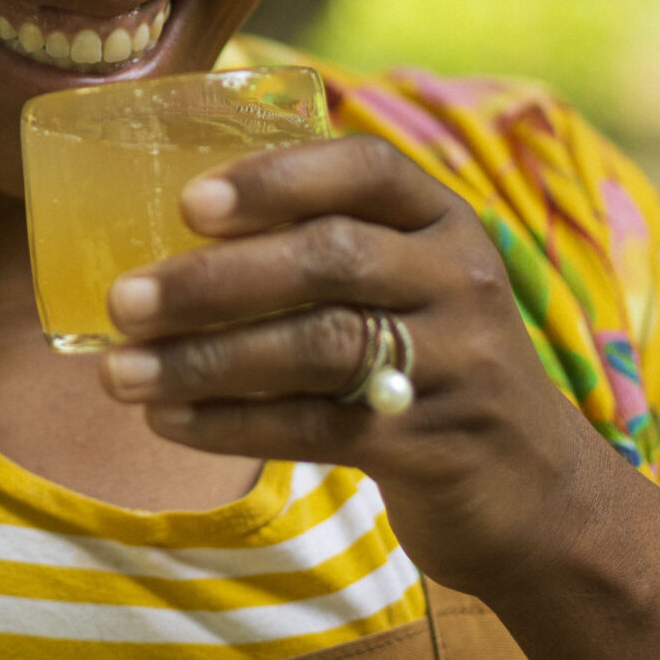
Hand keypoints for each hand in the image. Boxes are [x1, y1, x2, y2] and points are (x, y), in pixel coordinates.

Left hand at [100, 134, 602, 595]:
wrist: (539, 491)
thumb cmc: (427, 361)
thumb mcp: (404, 284)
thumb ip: (321, 247)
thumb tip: (160, 232)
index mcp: (442, 219)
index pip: (365, 168)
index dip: (276, 178)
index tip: (189, 203)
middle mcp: (458, 278)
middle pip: (330, 259)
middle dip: (215, 280)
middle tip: (125, 301)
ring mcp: (457, 362)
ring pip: (318, 347)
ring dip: (205, 360)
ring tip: (120, 374)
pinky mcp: (437, 444)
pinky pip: (320, 428)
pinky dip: (232, 425)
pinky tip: (167, 422)